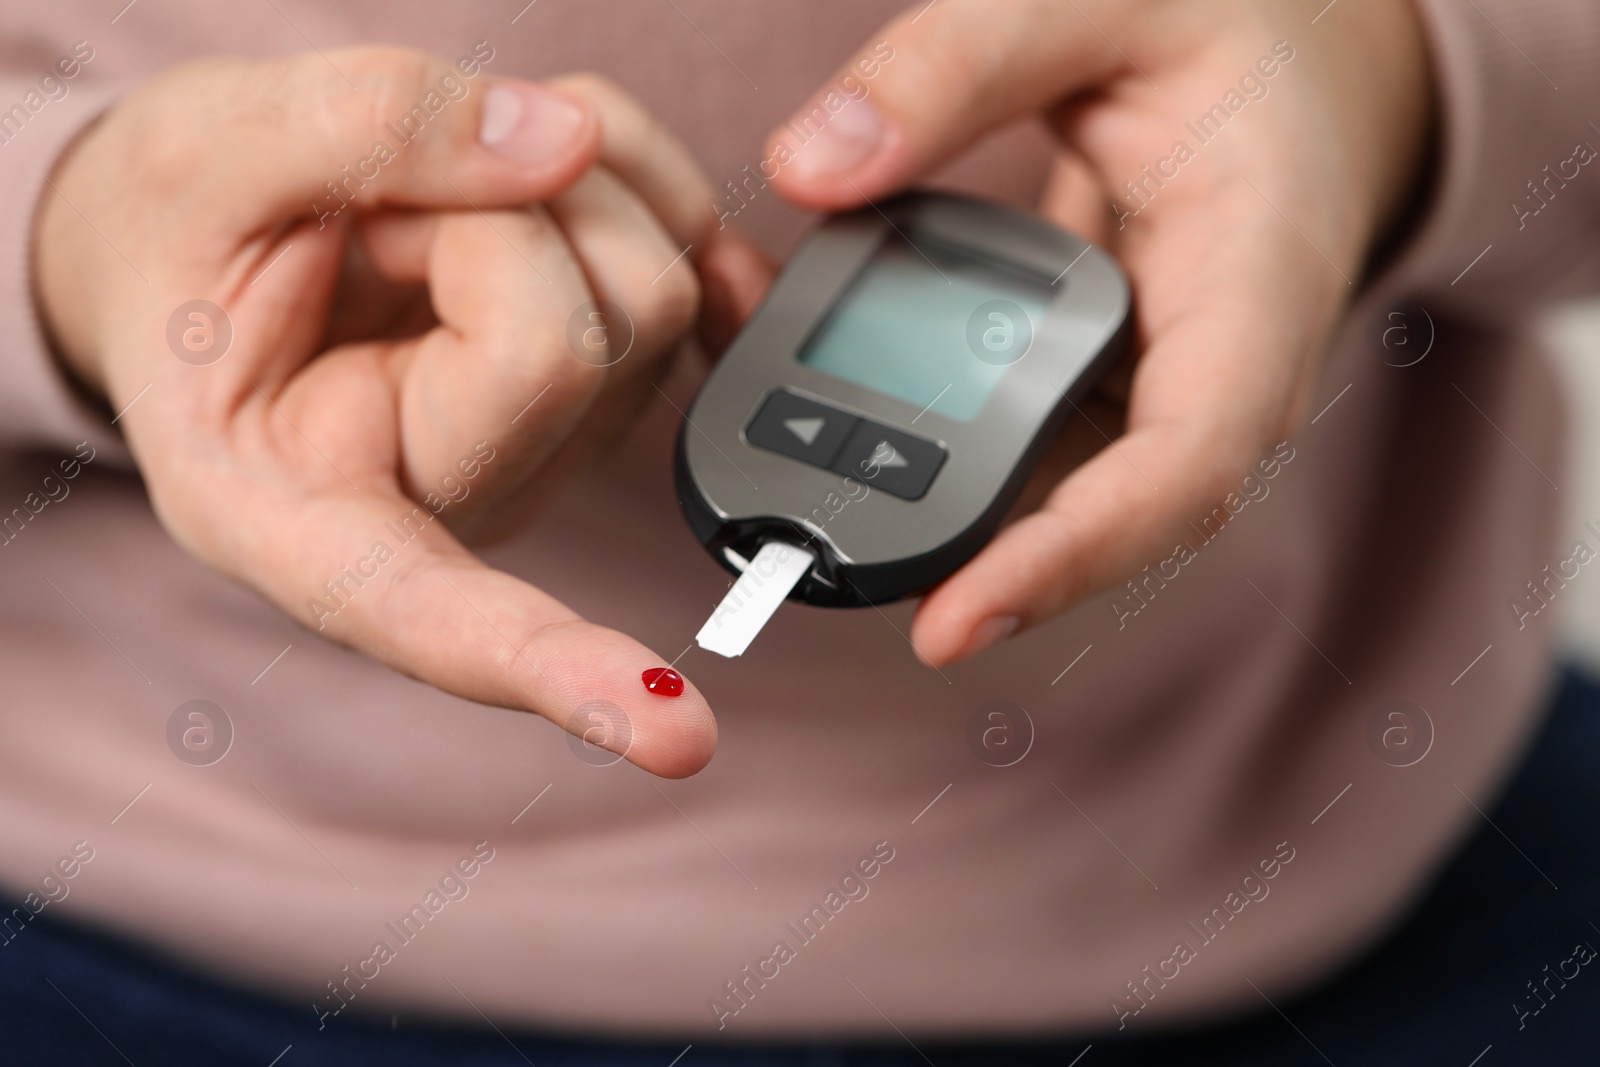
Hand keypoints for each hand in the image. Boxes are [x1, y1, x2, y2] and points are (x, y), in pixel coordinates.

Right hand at [35, 49, 720, 774]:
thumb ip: (364, 131)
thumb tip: (564, 145)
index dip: (545, 665)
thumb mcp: (201, 156)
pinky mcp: (613, 375)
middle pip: (569, 351)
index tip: (673, 741)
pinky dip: (627, 169)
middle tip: (376, 213)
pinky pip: (691, 243)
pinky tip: (537, 178)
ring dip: (555, 184)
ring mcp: (547, 448)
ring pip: (652, 290)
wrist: (210, 232)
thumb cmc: (183, 228)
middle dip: (486, 218)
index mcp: (292, 508)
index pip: (427, 608)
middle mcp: (445, 502)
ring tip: (427, 204)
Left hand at [762, 0, 1432, 664]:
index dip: (1067, 559)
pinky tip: (814, 386)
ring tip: (778, 467)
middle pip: (1092, 517)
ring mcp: (1160, 392)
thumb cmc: (1238, 27)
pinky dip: (918, 432)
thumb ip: (958, 66)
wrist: (1311, 64)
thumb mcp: (1106, 0)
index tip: (948, 623)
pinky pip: (1016, 441)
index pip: (1180, 470)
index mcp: (1253, 287)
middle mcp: (1216, 374)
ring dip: (916, 501)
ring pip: (1044, 496)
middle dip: (953, 556)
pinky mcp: (1108, 386)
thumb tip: (807, 167)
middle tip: (805, 554)